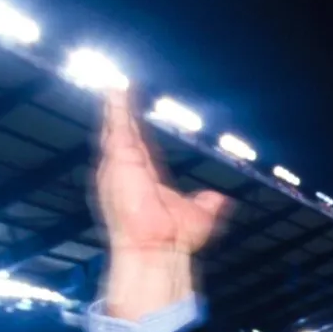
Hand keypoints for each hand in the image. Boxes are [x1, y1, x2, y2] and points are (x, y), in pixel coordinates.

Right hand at [95, 90, 231, 319]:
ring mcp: (119, 166)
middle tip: (116, 85)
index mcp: (144, 177)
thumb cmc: (174, 239)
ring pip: (115, 127)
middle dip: (117, 109)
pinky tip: (117, 89)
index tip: (132, 109)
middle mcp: (127, 170)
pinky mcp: (117, 162)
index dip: (136, 127)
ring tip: (114, 81)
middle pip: (121, 132)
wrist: (159, 250)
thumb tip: (219, 199)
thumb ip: (208, 204)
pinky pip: (116, 128)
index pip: (139, 145)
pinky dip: (116, 108)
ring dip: (114, 105)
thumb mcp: (200, 214)